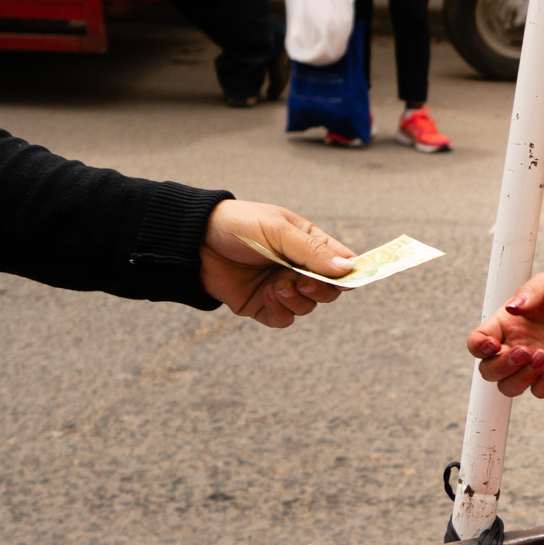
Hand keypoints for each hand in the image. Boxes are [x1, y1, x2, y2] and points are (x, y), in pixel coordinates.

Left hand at [199, 200, 353, 326]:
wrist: (193, 240)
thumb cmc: (238, 225)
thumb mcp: (278, 231)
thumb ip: (312, 251)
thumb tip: (348, 269)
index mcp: (309, 246)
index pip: (342, 264)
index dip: (350, 274)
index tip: (350, 280)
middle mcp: (298, 269)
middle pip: (329, 291)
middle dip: (321, 291)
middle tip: (304, 284)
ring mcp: (281, 288)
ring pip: (307, 308)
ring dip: (296, 301)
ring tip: (277, 286)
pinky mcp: (261, 305)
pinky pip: (283, 319)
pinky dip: (280, 311)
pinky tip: (266, 295)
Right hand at [467, 268, 543, 398]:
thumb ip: (531, 292)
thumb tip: (512, 307)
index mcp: (507, 324)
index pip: (478, 343)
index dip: (478, 347)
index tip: (492, 344)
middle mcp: (518, 346)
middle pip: (490, 371)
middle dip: (501, 366)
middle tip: (526, 350)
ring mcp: (537, 363)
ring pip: (510, 386)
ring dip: (521, 377)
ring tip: (543, 355)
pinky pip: (541, 391)